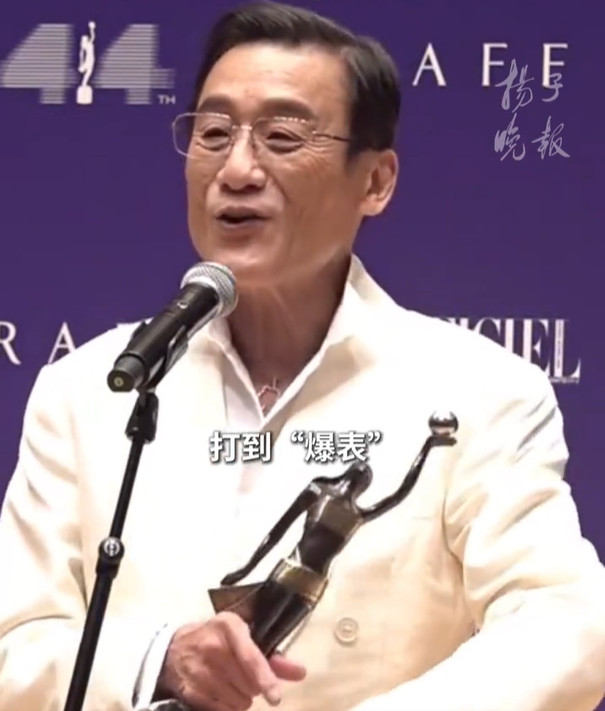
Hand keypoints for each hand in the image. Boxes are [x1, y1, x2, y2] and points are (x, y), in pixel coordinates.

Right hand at [157, 612, 306, 710]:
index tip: (275, 697)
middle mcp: (213, 647)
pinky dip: (229, 706)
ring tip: (231, 680)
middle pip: (249, 684)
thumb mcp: (242, 635)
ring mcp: (200, 671)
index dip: (265, 677)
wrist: (173, 648)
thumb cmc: (217, 638)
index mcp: (229, 626)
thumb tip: (300, 672)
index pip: (250, 656)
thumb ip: (272, 654)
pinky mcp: (191, 692)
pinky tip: (221, 690)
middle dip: (254, 684)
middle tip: (243, 673)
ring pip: (240, 700)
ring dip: (242, 696)